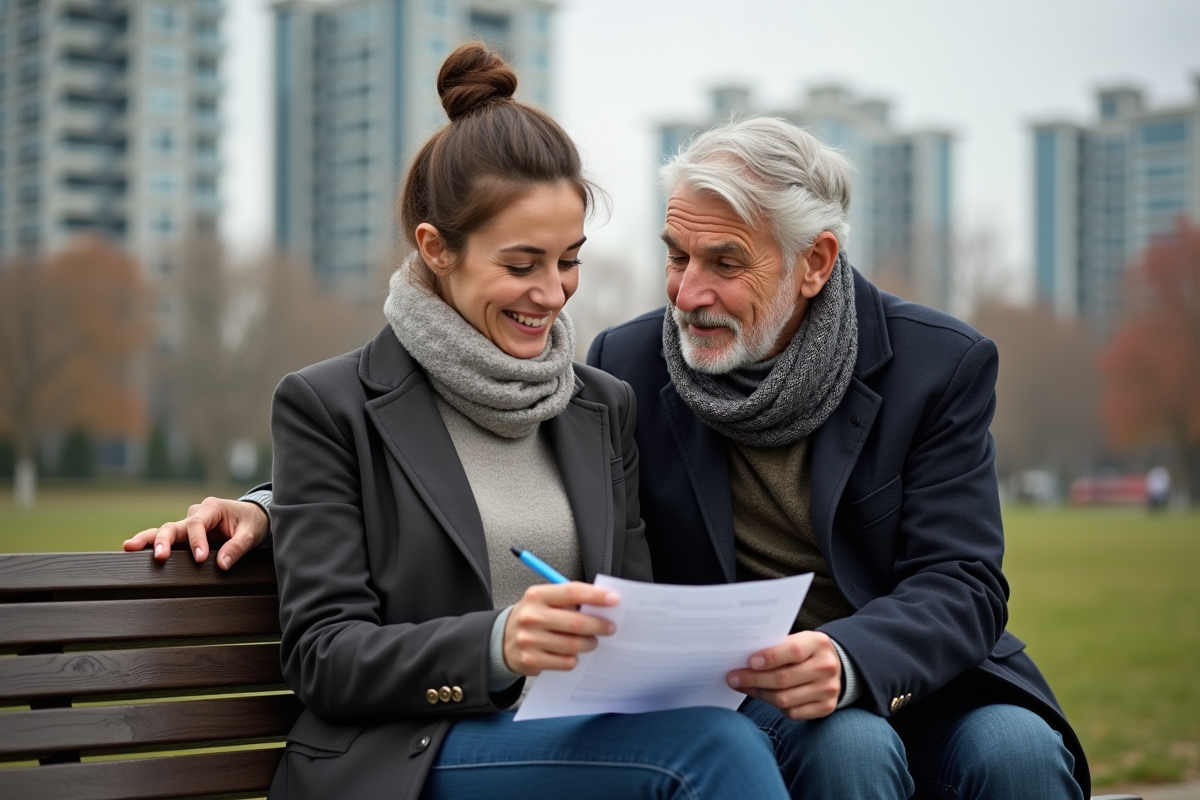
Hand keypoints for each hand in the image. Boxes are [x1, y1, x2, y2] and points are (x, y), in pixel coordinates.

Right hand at [122, 498, 269, 569]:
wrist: (254, 517)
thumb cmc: (253, 523)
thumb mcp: (252, 533)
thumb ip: (238, 547)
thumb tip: (222, 564)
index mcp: (212, 508)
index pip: (198, 524)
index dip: (197, 542)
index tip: (201, 559)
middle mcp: (197, 513)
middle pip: (174, 526)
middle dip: (164, 540)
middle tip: (159, 556)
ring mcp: (189, 524)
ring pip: (165, 531)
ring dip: (149, 540)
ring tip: (129, 547)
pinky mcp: (186, 534)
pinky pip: (168, 539)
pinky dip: (152, 544)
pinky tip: (134, 550)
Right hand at [503, 582, 618, 674]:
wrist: (502, 639)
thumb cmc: (533, 617)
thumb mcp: (544, 601)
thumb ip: (568, 600)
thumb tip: (601, 605)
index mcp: (537, 595)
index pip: (572, 592)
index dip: (595, 595)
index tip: (614, 600)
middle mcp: (532, 616)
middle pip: (575, 622)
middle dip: (599, 625)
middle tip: (610, 628)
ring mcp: (530, 639)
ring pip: (573, 645)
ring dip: (589, 644)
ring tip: (592, 642)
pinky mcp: (531, 659)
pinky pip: (565, 662)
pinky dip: (574, 659)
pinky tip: (573, 654)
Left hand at [726, 631, 841, 719]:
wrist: (837, 667)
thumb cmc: (807, 651)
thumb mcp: (798, 640)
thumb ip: (776, 647)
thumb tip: (743, 660)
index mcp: (817, 644)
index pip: (793, 651)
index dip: (769, 657)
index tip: (749, 662)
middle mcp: (826, 667)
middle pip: (783, 678)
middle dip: (753, 679)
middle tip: (733, 678)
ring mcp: (828, 690)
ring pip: (784, 699)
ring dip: (759, 694)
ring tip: (744, 687)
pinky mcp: (826, 708)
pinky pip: (792, 713)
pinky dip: (775, 706)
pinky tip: (764, 696)